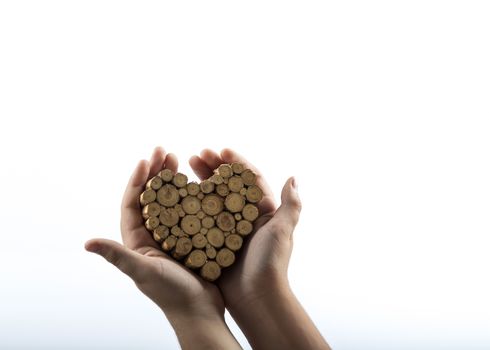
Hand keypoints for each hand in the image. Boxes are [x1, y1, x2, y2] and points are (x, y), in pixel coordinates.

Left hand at [85, 147, 239, 349]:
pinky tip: (198, 183)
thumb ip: (118, 255)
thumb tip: (87, 242)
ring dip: (172, 179)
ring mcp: (172, 236)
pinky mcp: (190, 237)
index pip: (132, 203)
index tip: (146, 160)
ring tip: (178, 159)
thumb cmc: (171, 293)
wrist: (200, 310)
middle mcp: (152, 235)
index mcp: (137, 240)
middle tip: (164, 150)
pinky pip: (188, 210)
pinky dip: (190, 194)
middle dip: (155, 172)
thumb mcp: (143, 272)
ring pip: (170, 201)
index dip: (137, 180)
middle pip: (151, 197)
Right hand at [189, 148, 300, 310]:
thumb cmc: (270, 263)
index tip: (221, 150)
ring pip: (213, 197)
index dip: (236, 162)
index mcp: (262, 211)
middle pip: (228, 184)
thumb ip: (291, 205)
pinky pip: (201, 217)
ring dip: (201, 180)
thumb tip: (293, 178)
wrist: (256, 298)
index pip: (249, 179)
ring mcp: (228, 228)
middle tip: (196, 155)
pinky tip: (179, 194)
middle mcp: (245, 217)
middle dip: (213, 167)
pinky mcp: (213, 240)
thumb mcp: (282, 231)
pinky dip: (192, 203)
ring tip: (185, 166)